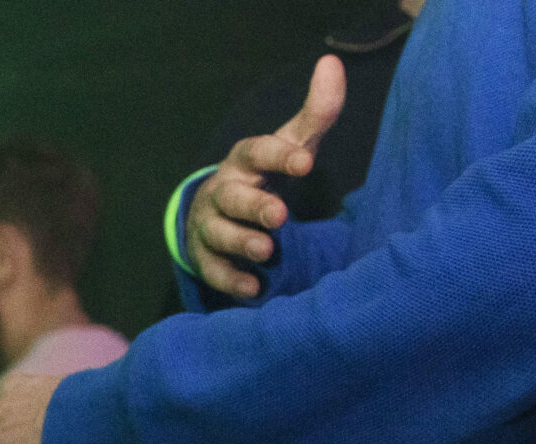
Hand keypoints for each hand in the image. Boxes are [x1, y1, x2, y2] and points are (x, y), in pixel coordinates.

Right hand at [184, 55, 346, 298]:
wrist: (216, 211)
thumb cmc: (265, 175)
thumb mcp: (291, 144)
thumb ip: (316, 113)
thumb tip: (331, 64)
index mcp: (244, 160)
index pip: (257, 152)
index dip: (279, 157)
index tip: (306, 163)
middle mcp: (222, 191)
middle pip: (232, 197)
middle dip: (253, 207)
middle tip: (279, 216)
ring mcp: (209, 225)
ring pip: (218, 233)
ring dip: (240, 243)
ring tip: (267, 252)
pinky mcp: (204, 256)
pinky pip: (212, 269)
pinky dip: (230, 280)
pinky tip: (253, 288)